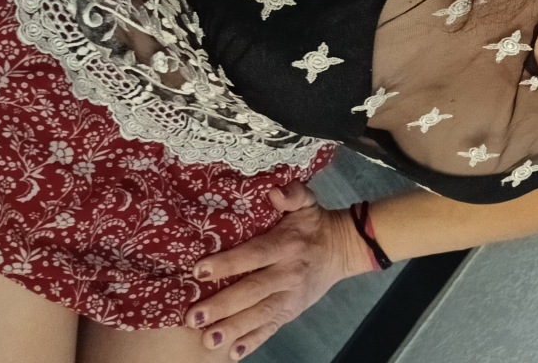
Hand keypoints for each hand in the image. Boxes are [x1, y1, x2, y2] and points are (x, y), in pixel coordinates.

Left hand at [184, 182, 372, 359]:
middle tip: (194, 316)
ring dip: (234, 328)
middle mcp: (289, 273)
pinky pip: (272, 328)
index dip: (228, 263)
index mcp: (287, 245)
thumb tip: (274, 191)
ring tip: (209, 338)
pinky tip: (233, 352)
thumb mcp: (306, 202)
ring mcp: (291, 296)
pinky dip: (253, 342)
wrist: (343, 249)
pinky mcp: (291, 311)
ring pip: (260, 314)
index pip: (255, 255)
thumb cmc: (313, 224)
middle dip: (224, 305)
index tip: (199, 271)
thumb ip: (292, 194)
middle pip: (254, 290)